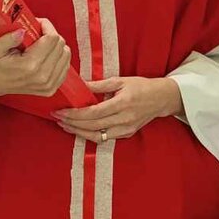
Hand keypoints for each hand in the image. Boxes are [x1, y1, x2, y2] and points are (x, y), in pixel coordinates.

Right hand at [0, 20, 69, 107]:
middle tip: (39, 33)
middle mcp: (43, 76)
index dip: (47, 27)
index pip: (52, 39)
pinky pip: (65, 67)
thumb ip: (8, 38)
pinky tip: (47, 55)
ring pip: (66, 55)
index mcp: (30, 65)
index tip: (39, 24)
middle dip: (51, 35)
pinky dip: (59, 58)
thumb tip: (22, 31)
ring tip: (42, 44)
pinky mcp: (51, 89)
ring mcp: (48, 85)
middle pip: (61, 46)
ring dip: (57, 46)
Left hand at [54, 76, 182, 143]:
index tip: (61, 111)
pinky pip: (105, 138)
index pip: (93, 112)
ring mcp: (126, 129)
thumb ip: (99, 85)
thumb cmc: (141, 87)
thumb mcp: (121, 81)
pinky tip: (80, 129)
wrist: (161, 98)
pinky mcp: (127, 134)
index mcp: (122, 103)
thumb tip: (80, 85)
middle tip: (57, 118)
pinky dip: (90, 134)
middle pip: (93, 126)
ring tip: (65, 125)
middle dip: (72, 123)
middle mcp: (124, 119)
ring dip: (79, 132)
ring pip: (98, 136)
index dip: (75, 114)